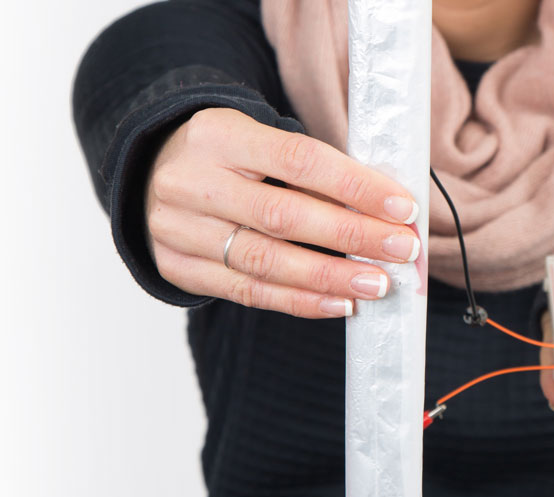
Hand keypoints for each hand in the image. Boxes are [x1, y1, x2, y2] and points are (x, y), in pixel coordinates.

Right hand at [144, 107, 422, 317]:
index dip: (355, 186)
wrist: (151, 175)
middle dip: (352, 236)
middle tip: (401, 250)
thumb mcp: (259, 141)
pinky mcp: (180, 268)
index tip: (402, 207)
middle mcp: (192, 182)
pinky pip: (249, 293)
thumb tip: (387, 209)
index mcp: (218, 135)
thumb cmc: (229, 158)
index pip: (299, 160)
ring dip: (331, 278)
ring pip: (266, 261)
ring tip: (378, 284)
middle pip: (283, 215)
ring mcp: (180, 229)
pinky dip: (301, 302)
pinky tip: (340, 303)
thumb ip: (313, 170)